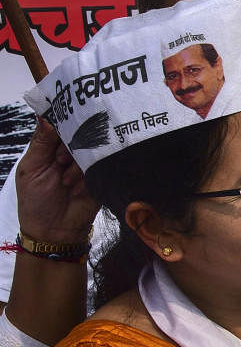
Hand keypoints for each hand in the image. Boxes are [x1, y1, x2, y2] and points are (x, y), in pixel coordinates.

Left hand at [15, 118, 97, 242]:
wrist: (54, 231)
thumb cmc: (36, 201)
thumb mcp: (31, 168)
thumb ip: (41, 142)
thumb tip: (44, 115)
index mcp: (51, 147)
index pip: (61, 125)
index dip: (61, 127)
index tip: (60, 134)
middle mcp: (70, 153)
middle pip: (79, 135)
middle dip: (69, 149)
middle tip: (59, 163)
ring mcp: (87, 165)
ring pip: (90, 151)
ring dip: (76, 167)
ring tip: (66, 183)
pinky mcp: (101, 178)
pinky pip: (101, 168)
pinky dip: (87, 179)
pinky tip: (76, 190)